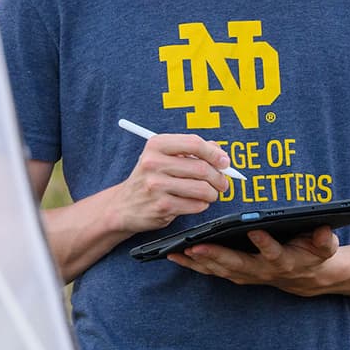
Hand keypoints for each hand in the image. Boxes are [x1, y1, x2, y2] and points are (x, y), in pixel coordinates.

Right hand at [112, 134, 230, 232]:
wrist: (124, 205)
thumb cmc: (150, 177)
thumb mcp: (163, 155)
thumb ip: (191, 150)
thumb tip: (220, 154)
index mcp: (156, 144)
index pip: (194, 143)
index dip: (215, 153)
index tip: (224, 161)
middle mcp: (153, 163)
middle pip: (201, 167)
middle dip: (218, 177)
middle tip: (223, 182)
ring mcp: (156, 186)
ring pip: (201, 188)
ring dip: (213, 193)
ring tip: (211, 193)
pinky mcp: (162, 207)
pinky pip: (196, 205)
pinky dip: (202, 204)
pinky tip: (196, 202)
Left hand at [167, 225, 339, 296]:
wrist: (308, 278)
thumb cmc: (313, 254)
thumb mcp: (325, 246)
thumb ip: (325, 240)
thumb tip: (324, 230)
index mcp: (285, 261)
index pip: (274, 254)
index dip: (265, 243)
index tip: (255, 229)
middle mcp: (263, 271)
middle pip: (237, 265)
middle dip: (216, 256)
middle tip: (196, 246)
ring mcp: (247, 275)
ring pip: (220, 270)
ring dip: (199, 262)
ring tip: (178, 250)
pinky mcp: (235, 274)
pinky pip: (212, 271)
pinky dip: (194, 265)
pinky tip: (175, 255)